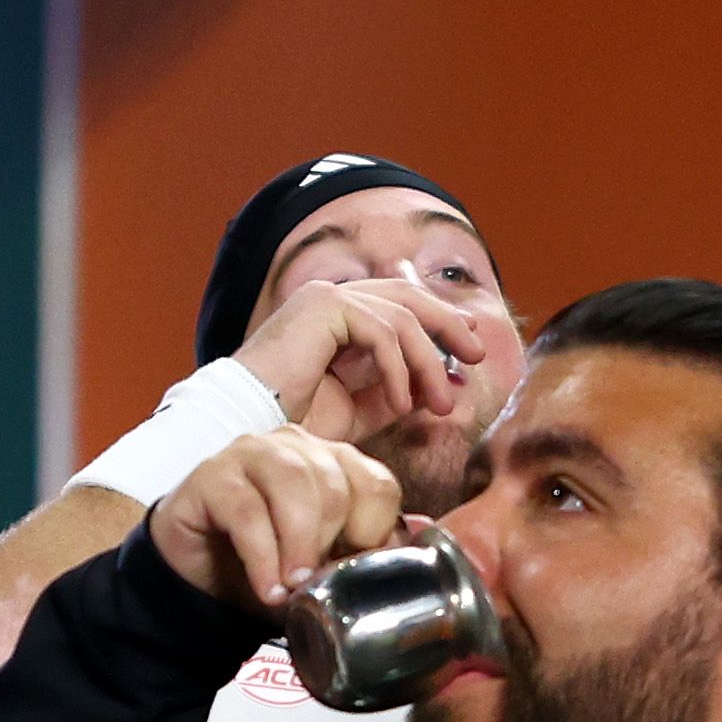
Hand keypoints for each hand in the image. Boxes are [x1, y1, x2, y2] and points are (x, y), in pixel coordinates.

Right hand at [149, 428, 404, 609]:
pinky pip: (246, 510)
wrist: (199, 582)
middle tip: (314, 584)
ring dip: (299, 544)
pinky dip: (262, 557)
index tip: (350, 572)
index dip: (372, 533)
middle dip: (330, 541)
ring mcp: (251, 453)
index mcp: (333, 461)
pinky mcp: (211, 475)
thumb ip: (364, 552)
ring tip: (292, 586)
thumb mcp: (324, 569)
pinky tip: (266, 588)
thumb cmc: (268, 569)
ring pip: (293, 484)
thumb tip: (413, 540)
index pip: (377, 483)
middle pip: (335, 483)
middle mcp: (295, 446)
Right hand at [233, 273, 493, 444]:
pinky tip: (403, 403)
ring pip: (403, 317)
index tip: (469, 349)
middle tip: (476, 356)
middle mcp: (333, 297)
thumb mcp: (356, 409)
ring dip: (428, 363)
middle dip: (449, 325)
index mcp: (338, 315)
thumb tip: (436, 388)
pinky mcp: (324, 306)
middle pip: (409, 296)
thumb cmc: (288, 423)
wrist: (245, 425)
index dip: (440, 322)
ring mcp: (328, 296)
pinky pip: (382, 331)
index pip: (401, 304)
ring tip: (439, 404)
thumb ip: (391, 392)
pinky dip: (400, 368)